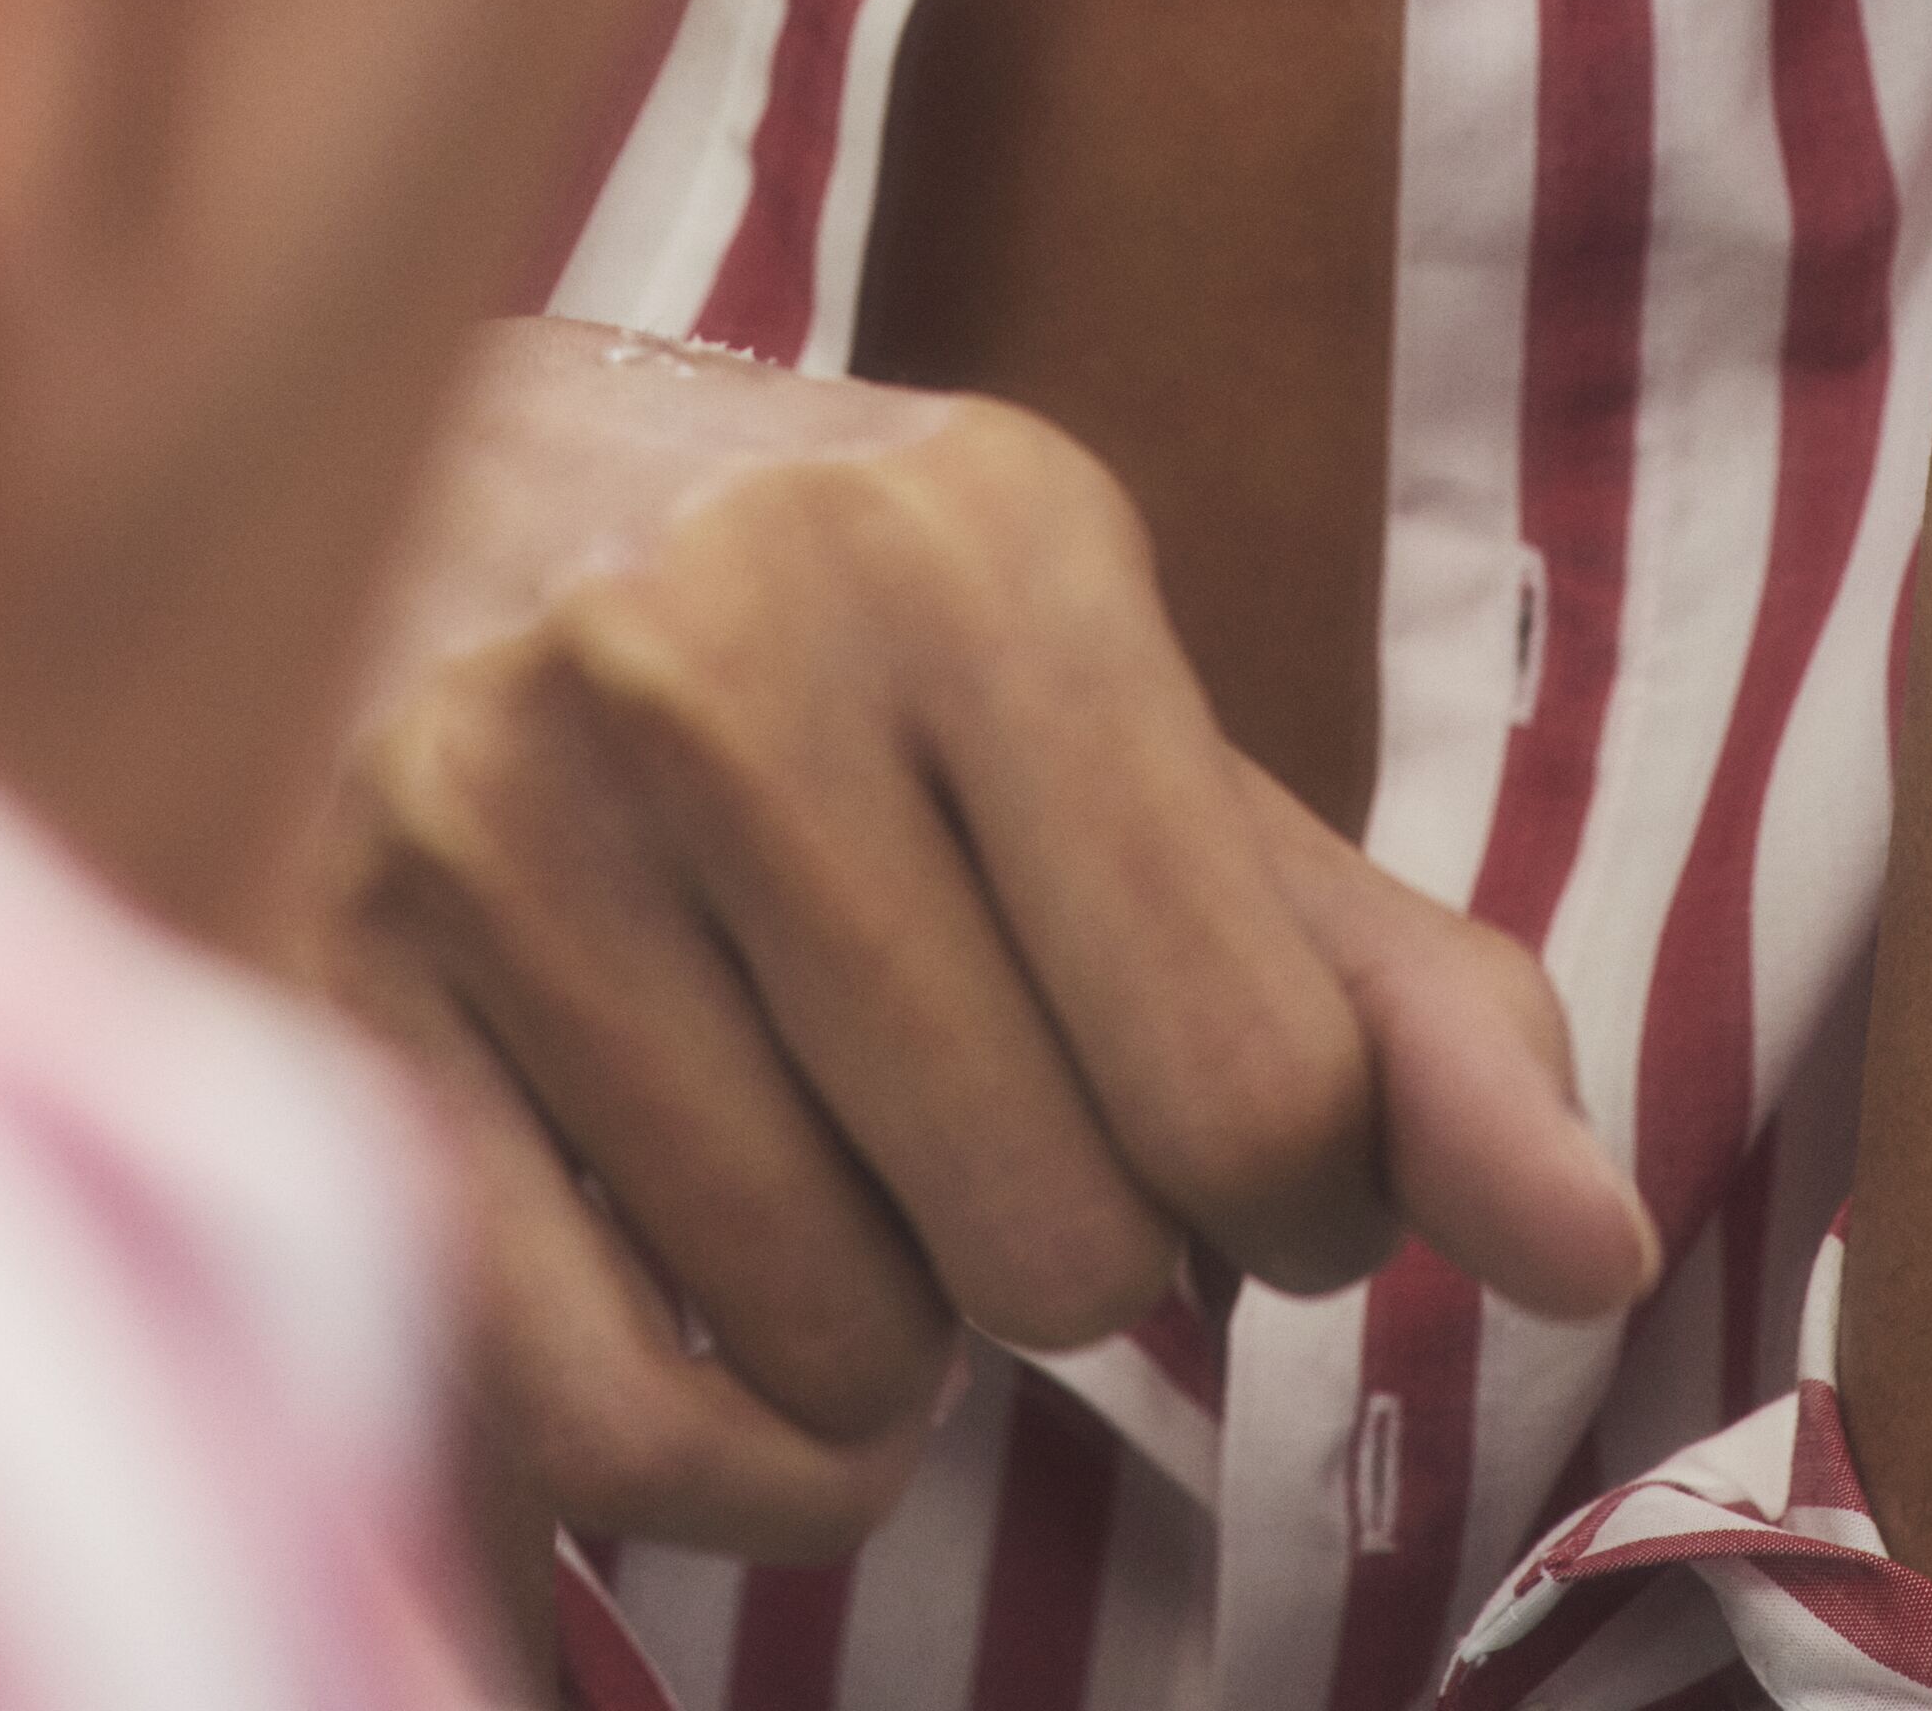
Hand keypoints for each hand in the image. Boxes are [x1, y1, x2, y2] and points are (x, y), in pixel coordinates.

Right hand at [315, 324, 1656, 1597]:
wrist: (383, 469)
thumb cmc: (820, 650)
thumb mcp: (1117, 734)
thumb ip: (1382, 993)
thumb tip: (1605, 1252)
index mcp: (972, 534)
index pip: (1258, 1094)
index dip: (1277, 1177)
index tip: (1185, 1091)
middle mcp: (720, 643)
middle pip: (1062, 1244)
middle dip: (1059, 1231)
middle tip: (954, 1079)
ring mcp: (493, 812)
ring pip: (844, 1345)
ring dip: (881, 1325)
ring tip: (810, 1129)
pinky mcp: (326, 991)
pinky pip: (623, 1432)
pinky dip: (730, 1463)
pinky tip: (718, 1295)